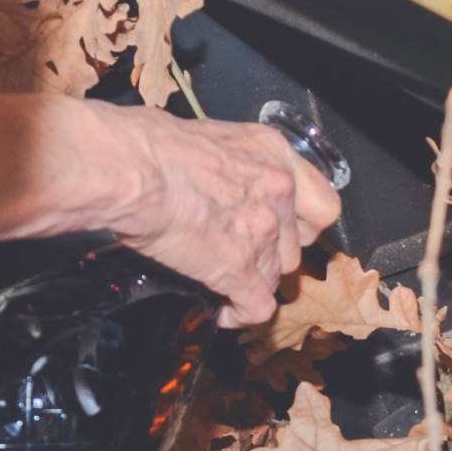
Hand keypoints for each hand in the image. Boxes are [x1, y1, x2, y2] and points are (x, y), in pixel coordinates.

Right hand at [104, 104, 340, 326]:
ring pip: (276, 276)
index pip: (319, 204)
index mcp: (273, 155)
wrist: (132, 168)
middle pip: (294, 245)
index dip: (303, 224)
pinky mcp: (240, 269)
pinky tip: (224, 311)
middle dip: (271, 254)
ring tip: (225, 279)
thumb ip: (228, 163)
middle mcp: (278, 193)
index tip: (284, 229)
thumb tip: (210, 175)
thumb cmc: (148, 143)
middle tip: (243, 253)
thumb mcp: (207, 137)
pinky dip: (240, 313)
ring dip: (253, 281)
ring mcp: (263, 234)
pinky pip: (256, 307)